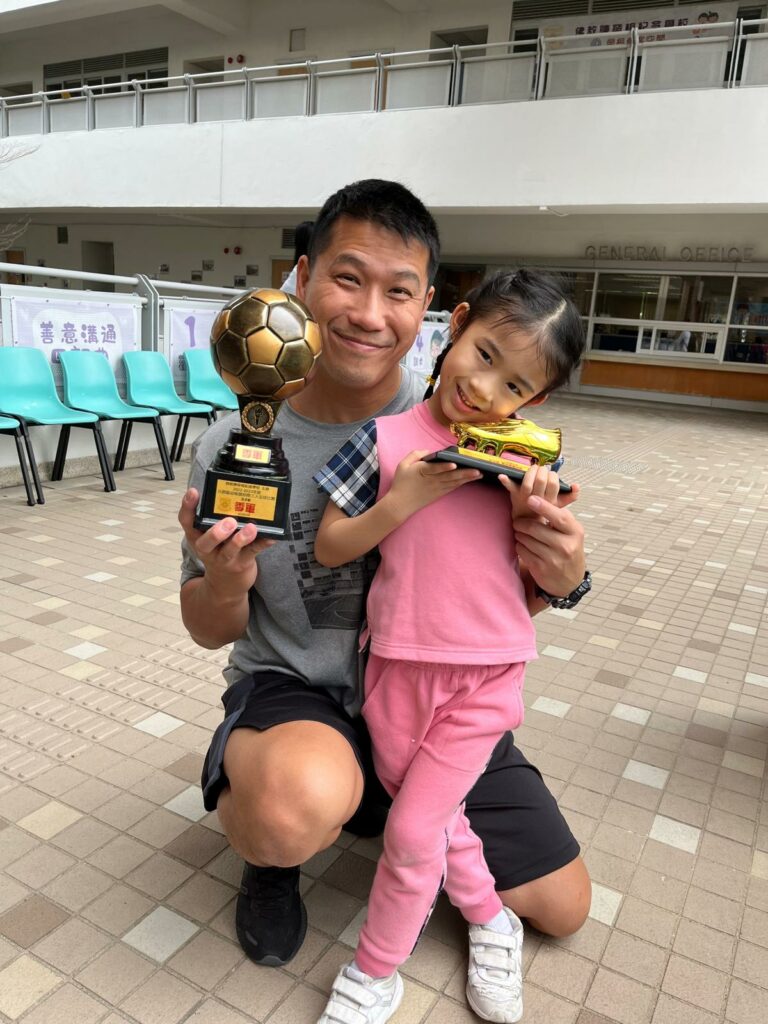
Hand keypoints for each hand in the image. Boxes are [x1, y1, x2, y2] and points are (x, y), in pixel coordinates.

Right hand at [178, 488, 274, 603]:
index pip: (186, 521)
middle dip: (216, 532)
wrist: (225, 584)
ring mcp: (224, 559)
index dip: (188, 507)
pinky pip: (253, 553)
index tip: (194, 491)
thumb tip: (233, 490)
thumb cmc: (218, 550)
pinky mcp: (241, 564)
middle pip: (205, 543)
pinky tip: (271, 536)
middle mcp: (207, 549)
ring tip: (251, 528)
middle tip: (229, 521)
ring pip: (230, 550)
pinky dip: (263, 543)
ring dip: (240, 539)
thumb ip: (216, 517)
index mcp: (197, 537)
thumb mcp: (210, 536)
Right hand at [386, 450, 480, 520]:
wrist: (400, 504)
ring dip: (467, 478)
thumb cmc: (401, 483)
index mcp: (422, 471)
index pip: (435, 468)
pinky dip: (462, 483)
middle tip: (478, 470)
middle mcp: (432, 480)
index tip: (454, 464)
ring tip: (480, 474)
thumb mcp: (403, 465)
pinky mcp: (439, 493)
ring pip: (454, 482)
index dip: (444, 467)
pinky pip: (453, 487)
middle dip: (464, 473)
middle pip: (450, 476)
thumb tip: (429, 452)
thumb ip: (415, 454)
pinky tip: (471, 479)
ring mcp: (437, 488)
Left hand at [499, 465, 577, 520]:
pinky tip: (502, 476)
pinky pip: (510, 488)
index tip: (551, 475)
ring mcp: (526, 499)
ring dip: (530, 473)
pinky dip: (506, 481)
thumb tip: (575, 485)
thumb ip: (570, 496)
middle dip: (542, 471)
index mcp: (552, 501)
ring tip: (533, 470)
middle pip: (541, 480)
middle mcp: (539, 500)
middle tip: (541, 470)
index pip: (554, 483)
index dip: (552, 476)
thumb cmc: (545, 514)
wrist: (531, 529)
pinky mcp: (515, 497)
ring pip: (528, 483)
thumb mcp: (561, 507)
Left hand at [500, 471, 585, 595]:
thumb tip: (541, 495)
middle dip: (522, 523)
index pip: (559, 516)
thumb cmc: (568, 548)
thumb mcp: (571, 532)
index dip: (543, 506)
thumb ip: (559, 516)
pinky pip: (523, 551)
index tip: (530, 498)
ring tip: (519, 532)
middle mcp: (566, 546)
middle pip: (536, 528)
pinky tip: (522, 544)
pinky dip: (519, 545)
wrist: (570, 580)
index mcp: (575, 532)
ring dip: (519, 534)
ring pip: (526, 540)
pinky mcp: (541, 569)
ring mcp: (554, 559)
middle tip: (517, 521)